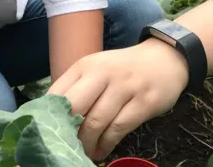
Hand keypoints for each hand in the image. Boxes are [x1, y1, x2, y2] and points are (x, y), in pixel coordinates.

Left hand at [48, 39, 188, 159]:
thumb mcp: (97, 69)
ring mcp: (125, 87)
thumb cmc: (123, 69)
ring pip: (97, 121)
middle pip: (75, 107)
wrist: (165, 58)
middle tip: (65, 146)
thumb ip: (77, 88)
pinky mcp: (144, 102)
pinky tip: (101, 151)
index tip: (47, 134)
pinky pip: (119, 128)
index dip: (49, 117)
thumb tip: (52, 119)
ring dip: (87, 143)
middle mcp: (103, 73)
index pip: (58, 93)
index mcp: (86, 66)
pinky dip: (106, 144)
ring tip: (83, 153)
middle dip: (67, 132)